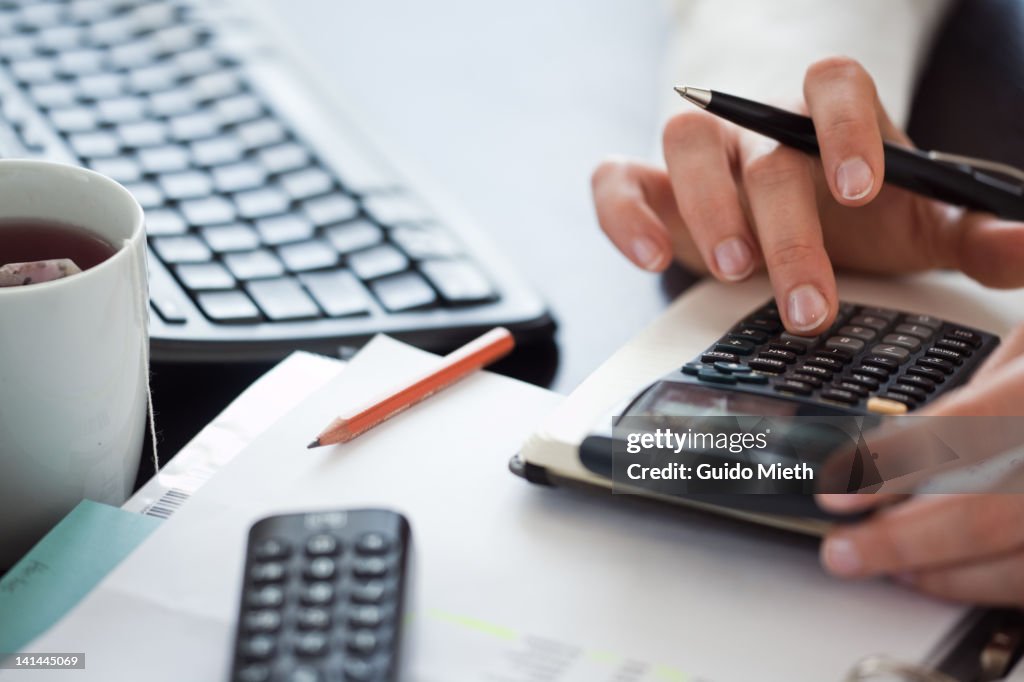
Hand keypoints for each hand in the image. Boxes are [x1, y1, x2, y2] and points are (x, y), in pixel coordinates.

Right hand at [592, 57, 1023, 333]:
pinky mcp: (646, 184)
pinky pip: (615, 181)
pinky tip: (652, 257)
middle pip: (765, 148)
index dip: (843, 127)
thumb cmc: (857, 213)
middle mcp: (759, 127)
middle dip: (788, 229)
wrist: (784, 206)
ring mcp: (699, 153)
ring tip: (735, 273)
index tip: (861, 188)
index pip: (833, 84)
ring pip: (685, 143)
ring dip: (706, 207)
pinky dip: (623, 215)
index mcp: (830, 120)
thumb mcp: (920, 221)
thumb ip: (976, 232)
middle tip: (808, 303)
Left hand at [817, 324, 1023, 605]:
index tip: (838, 489)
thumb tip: (907, 436)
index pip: (960, 435)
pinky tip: (954, 576)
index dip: (890, 468)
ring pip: (1021, 563)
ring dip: (947, 574)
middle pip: (987, 513)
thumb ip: (984, 382)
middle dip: (902, 541)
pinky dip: (995, 585)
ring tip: (891, 566)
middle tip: (844, 552)